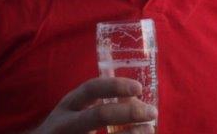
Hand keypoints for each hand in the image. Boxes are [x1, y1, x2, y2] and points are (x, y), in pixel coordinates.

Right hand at [27, 76, 156, 133]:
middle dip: (129, 112)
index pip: (90, 89)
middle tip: (151, 112)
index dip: (115, 86)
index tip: (139, 88)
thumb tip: (139, 103)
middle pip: (99, 115)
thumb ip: (100, 105)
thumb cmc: (67, 129)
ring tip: (148, 131)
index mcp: (68, 106)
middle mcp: (65, 124)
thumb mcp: (76, 112)